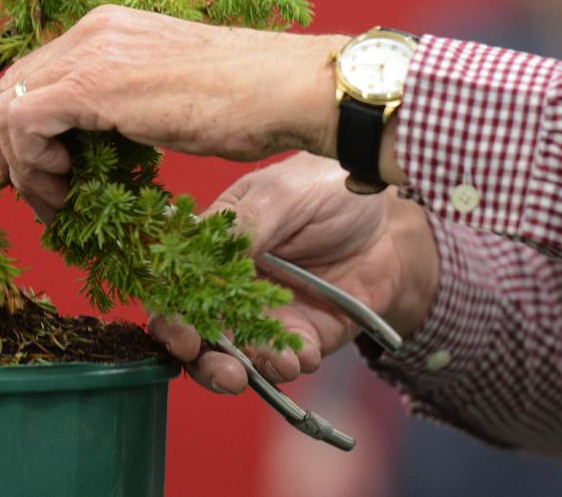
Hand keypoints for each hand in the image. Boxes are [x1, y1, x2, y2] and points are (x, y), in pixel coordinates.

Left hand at [0, 5, 346, 220]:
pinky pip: (25, 124)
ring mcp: (92, 52)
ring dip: (22, 166)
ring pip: (11, 109)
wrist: (288, 89)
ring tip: (55, 202)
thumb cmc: (249, 99)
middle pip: (14, 88)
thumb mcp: (171, 92)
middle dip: (14, 150)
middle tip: (38, 196)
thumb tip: (101, 144)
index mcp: (112, 27)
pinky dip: (31, 164)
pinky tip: (64, 188)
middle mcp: (94, 30)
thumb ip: (128, 103)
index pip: (38, 73)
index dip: (27, 128)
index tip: (45, 174)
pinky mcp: (93, 84)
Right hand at [150, 152, 438, 393]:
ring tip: (276, 364)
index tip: (183, 336)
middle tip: (226, 372)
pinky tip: (305, 355)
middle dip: (204, 361)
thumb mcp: (288, 192)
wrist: (390, 219)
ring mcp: (266, 314)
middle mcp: (232, 286)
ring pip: (239, 356)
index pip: (177, 286)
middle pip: (199, 334)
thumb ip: (250, 218)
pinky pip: (287, 360)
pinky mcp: (302, 335)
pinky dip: (291, 364)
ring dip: (249, 369)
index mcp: (216, 246)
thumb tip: (214, 242)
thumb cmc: (329, 189)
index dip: (171, 315)